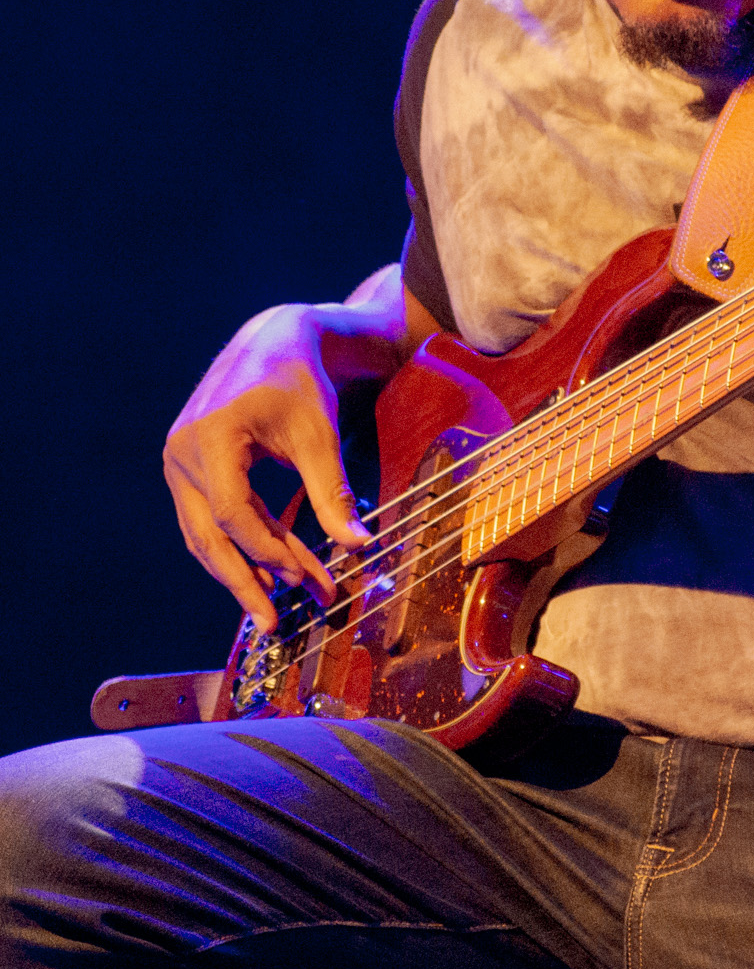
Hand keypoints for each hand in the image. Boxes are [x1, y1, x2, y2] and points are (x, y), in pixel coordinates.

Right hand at [164, 305, 376, 633]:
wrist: (274, 344)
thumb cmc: (299, 384)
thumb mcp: (320, 437)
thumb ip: (333, 493)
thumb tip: (359, 547)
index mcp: (211, 438)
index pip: (235, 513)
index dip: (270, 551)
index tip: (306, 578)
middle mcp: (183, 453)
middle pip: (208, 535)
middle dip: (244, 582)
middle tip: (274, 624)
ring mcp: (179, 463)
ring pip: (203, 535)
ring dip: (239, 573)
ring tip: (271, 611)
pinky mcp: (188, 471)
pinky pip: (207, 521)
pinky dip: (235, 549)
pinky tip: (264, 577)